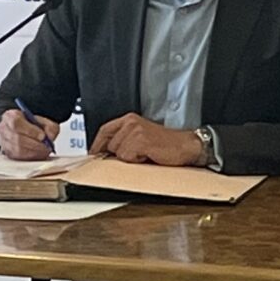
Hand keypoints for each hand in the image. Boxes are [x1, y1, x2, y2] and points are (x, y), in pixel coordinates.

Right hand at [0, 109, 66, 158]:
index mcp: (10, 116)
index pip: (16, 122)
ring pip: (17, 149)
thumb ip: (50, 127)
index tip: (42, 135)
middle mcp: (3, 128)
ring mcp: (3, 142)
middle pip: (16, 138)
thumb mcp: (44, 122)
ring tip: (44, 150)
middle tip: (46, 146)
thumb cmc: (33, 126)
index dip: (30, 130)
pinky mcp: (7, 153)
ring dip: (34, 151)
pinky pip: (18, 157)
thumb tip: (50, 136)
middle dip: (34, 143)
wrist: (27, 132)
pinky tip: (38, 154)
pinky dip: (31, 156)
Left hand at [91, 113, 206, 166]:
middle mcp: (130, 122)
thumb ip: (124, 141)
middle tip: (137, 155)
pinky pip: (127, 157)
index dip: (97, 145)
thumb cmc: (166, 145)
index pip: (104, 130)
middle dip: (119, 155)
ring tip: (144, 155)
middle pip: (109, 145)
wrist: (186, 146)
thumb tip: (106, 154)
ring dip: (130, 158)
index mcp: (130, 119)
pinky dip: (136, 161)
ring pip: (118, 153)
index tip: (94, 155)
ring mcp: (135, 130)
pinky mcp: (140, 140)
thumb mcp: (141, 138)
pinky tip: (148, 156)